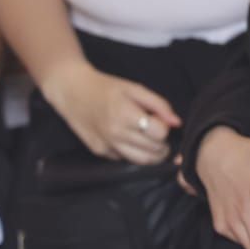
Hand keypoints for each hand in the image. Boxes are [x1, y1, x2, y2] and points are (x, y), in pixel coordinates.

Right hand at [40, 60, 179, 164]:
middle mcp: (115, 133)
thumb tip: (177, 122)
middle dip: (162, 143)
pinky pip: (125, 159)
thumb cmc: (105, 87)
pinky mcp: (99, 152)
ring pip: (141, 161)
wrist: (72, 92)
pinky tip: (130, 140)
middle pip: (153, 150)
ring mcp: (106, 145)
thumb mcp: (135, 88)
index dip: (164, 127)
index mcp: (125, 114)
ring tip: (151, 140)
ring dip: (153, 154)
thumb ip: (159, 105)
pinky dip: (133, 153)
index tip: (159, 120)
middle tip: (158, 132)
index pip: (159, 133)